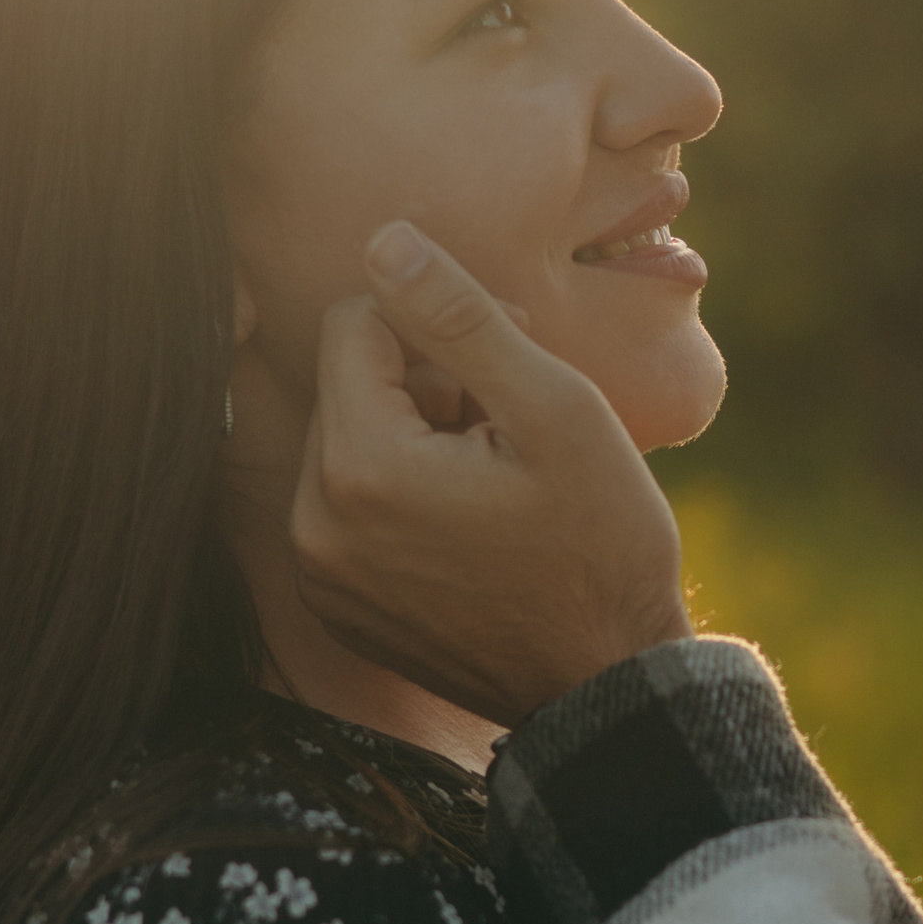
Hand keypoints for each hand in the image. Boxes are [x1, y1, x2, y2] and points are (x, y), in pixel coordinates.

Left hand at [290, 224, 693, 729]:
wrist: (607, 681)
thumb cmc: (600, 543)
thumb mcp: (552, 409)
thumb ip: (460, 317)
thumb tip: (384, 242)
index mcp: (362, 468)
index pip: (356, 324)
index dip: (438, 319)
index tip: (511, 351)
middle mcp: (316, 525)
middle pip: (347, 383)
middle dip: (424, 378)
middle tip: (511, 416)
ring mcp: (320, 574)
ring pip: (348, 442)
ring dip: (413, 434)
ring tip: (495, 472)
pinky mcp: (335, 605)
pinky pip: (348, 507)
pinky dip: (400, 494)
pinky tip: (472, 520)